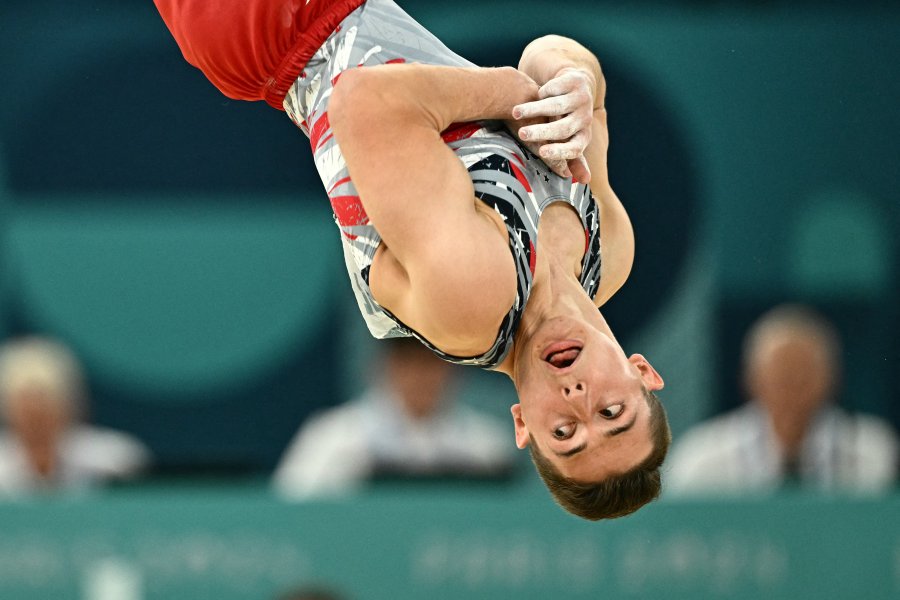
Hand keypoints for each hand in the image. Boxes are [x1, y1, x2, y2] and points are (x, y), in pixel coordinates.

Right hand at [510, 67, 595, 183]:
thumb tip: (575, 179)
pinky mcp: (574, 81)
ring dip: (534, 110)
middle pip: (563, 128)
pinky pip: (554, 89)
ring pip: (555, 106)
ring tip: (516, 113)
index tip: (542, 152)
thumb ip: (567, 158)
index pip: (574, 148)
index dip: (559, 151)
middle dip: (541, 131)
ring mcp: (582, 99)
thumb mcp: (567, 137)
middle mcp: (585, 119)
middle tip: (522, 134)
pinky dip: (542, 92)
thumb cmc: (564, 117)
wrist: (574, 84)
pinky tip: (534, 94)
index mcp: (583, 136)